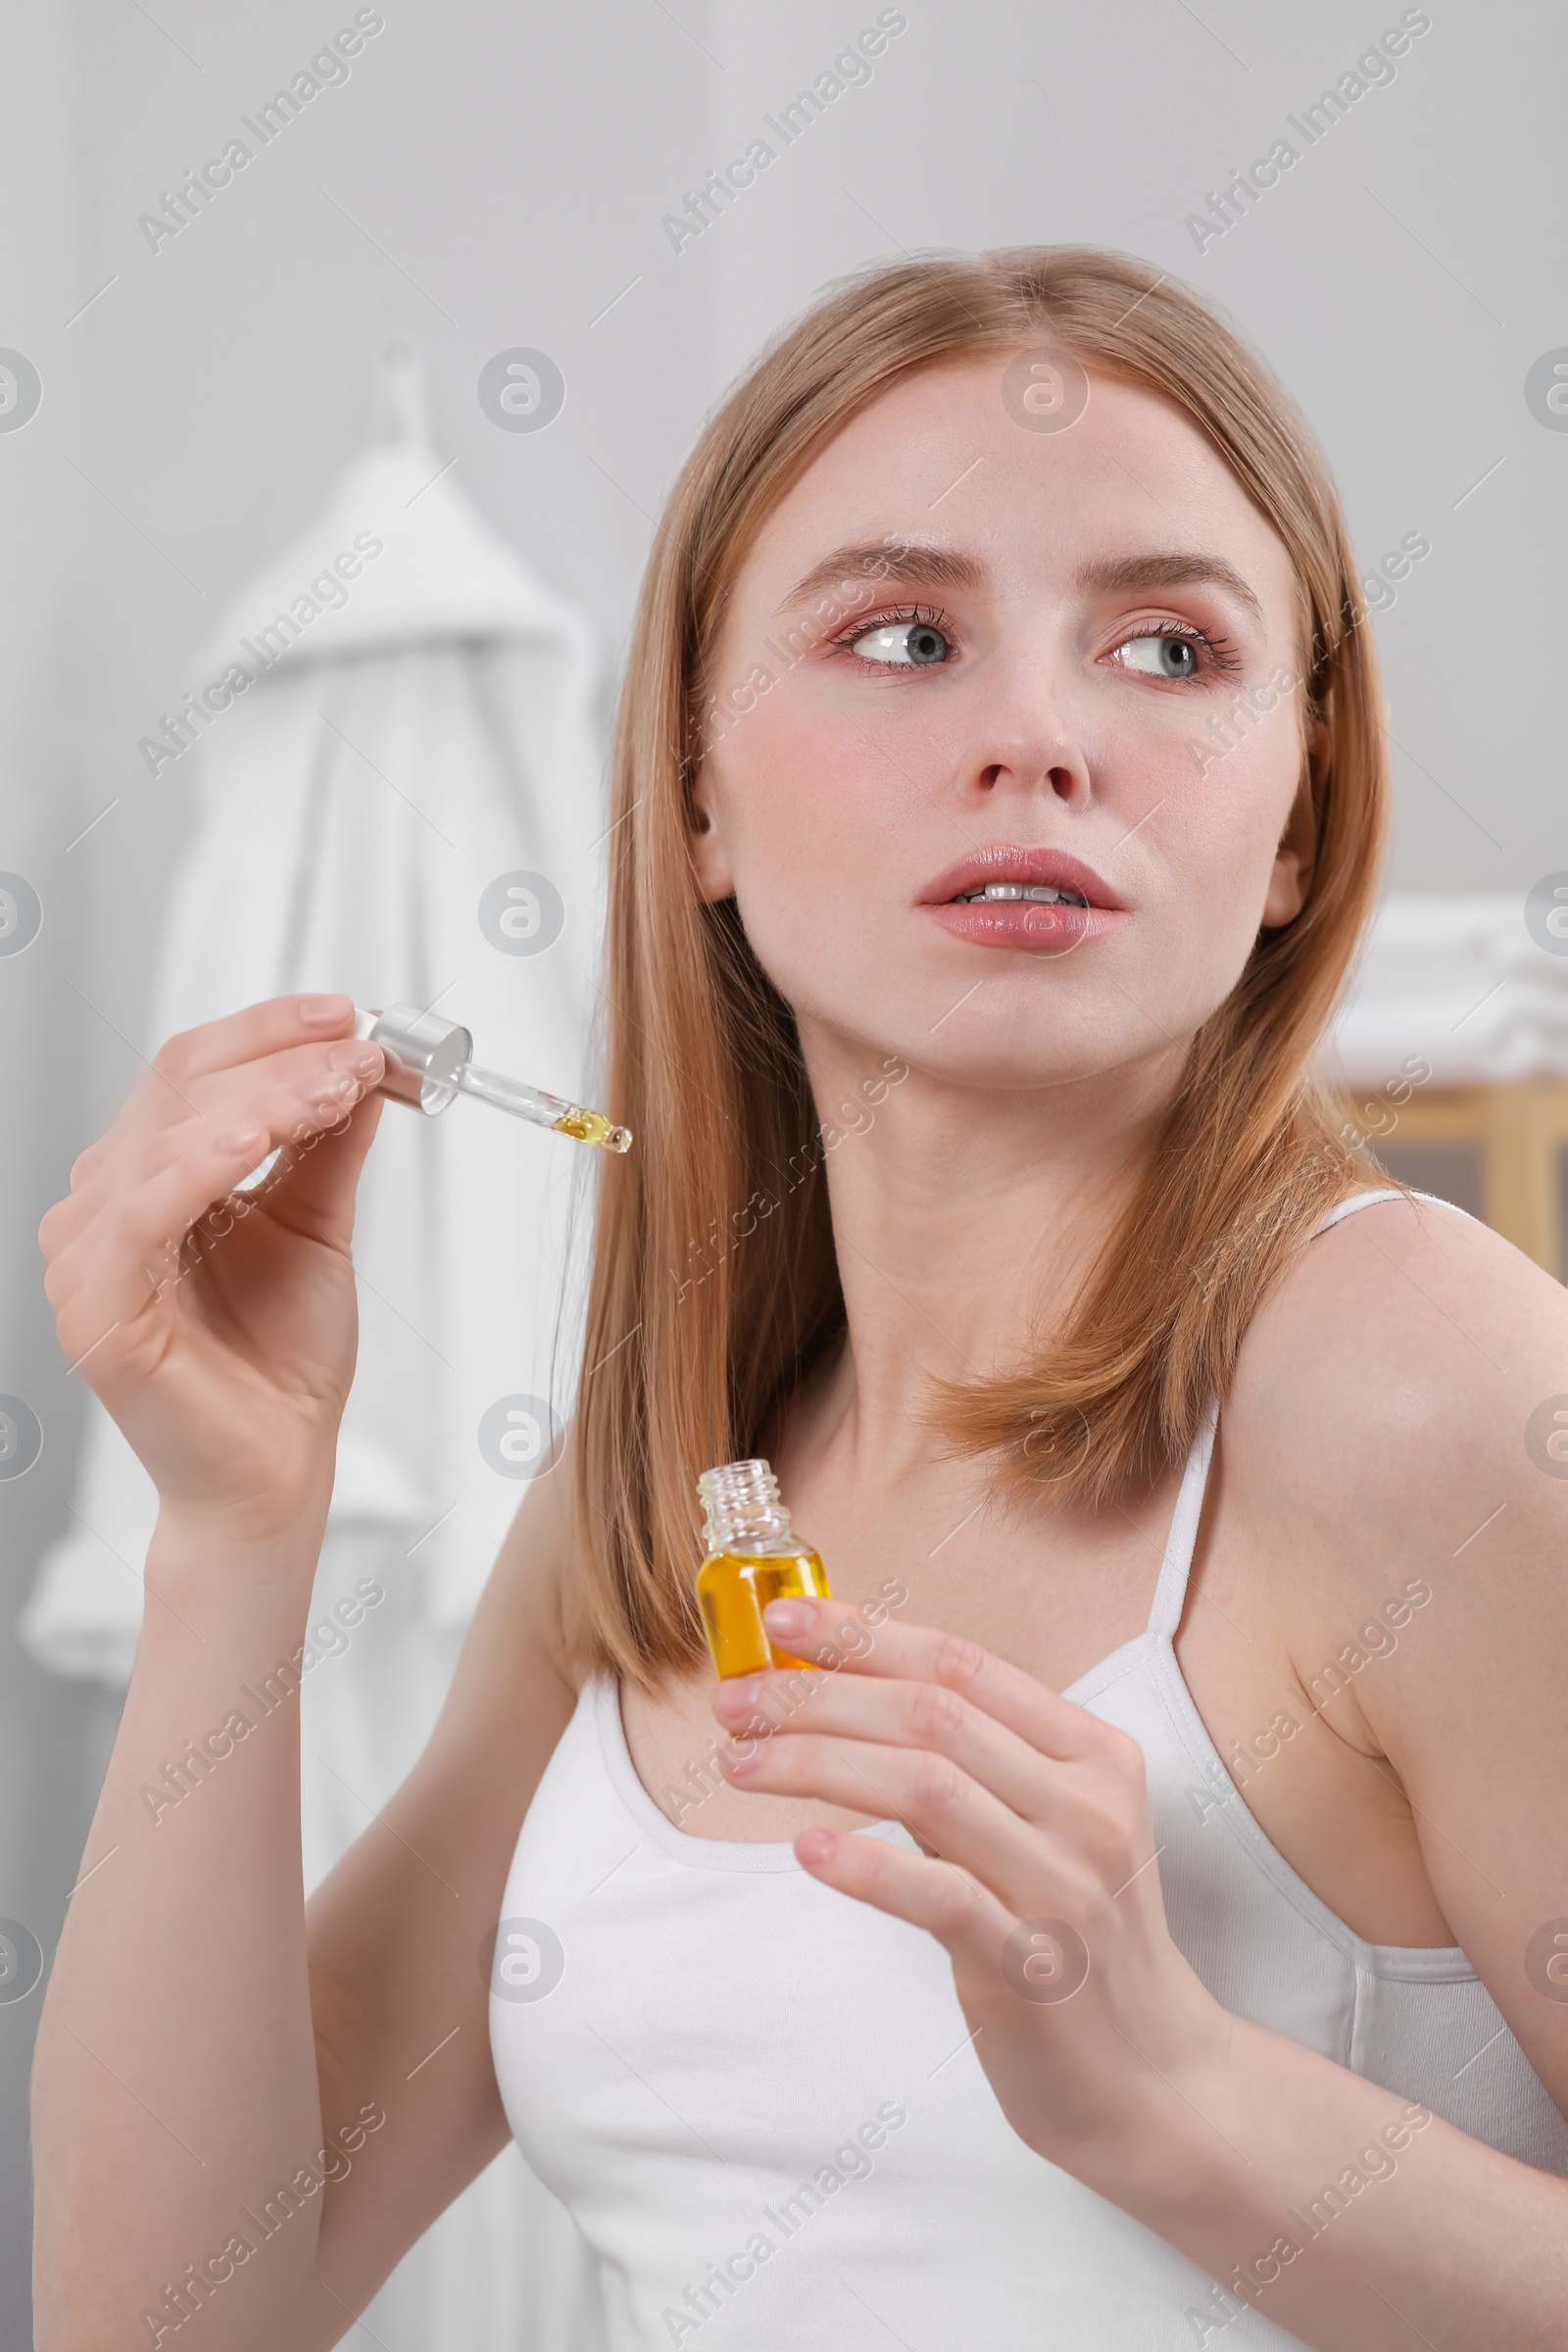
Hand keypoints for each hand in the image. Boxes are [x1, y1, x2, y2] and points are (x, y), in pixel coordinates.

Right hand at [38, 994, 385, 1554]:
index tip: (348, 1017)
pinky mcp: (98, 1306)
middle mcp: (105, 1207)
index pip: (189, 1073)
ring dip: (263, 1099)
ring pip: (165, 1137)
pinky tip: (257, 1137)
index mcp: (147, 1179)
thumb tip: (361, 1063)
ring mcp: (90, 1257)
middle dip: (280, 1060)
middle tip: (361, 1052)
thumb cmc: (282, 1363)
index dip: (265, 1032)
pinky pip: (144, 1211)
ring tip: (338, 1085)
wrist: (278, 1469)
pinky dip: (201, 1162)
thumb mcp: (317, 1226)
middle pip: (177, 1091)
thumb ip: (327, 1145)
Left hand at [710, 1593, 1233, 2196]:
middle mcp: (1088, 1808)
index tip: (782, 1618)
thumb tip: (838, 1696)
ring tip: (740, 1763)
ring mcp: (1065, 1887)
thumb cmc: (1076, 1936)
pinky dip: (866, 1865)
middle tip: (735, 1699)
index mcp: (1094, 1754)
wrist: (1154, 2080)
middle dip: (818, 1695)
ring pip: (926, 1788)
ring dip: (817, 1764)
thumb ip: (969, 1766)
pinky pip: (939, 1897)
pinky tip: (806, 1851)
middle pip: (933, 1715)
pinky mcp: (1034, 1967)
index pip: (965, 1664)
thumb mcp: (1045, 1827)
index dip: (866, 1634)